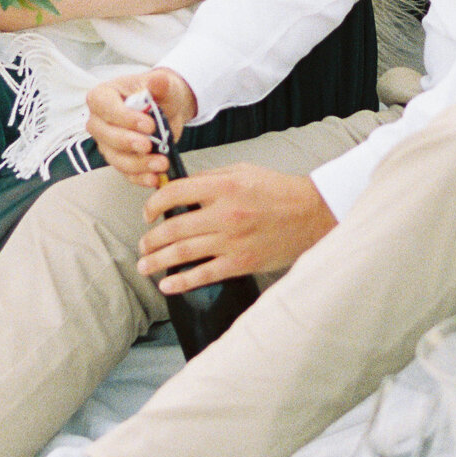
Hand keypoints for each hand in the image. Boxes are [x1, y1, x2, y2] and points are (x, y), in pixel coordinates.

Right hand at [84, 70, 196, 189]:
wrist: (169, 109)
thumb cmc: (159, 93)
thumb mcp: (163, 85)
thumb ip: (159, 83)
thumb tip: (158, 81)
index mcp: (102, 96)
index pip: (104, 107)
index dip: (124, 118)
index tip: (148, 124)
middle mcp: (99, 121)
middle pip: (105, 135)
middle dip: (128, 142)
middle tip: (149, 145)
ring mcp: (107, 143)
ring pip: (115, 157)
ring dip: (138, 164)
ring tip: (161, 163)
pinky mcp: (118, 159)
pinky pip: (125, 172)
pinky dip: (140, 177)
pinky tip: (155, 178)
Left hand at [137, 164, 335, 290]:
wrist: (313, 214)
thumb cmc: (278, 190)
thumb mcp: (243, 171)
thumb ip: (209, 178)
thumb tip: (177, 186)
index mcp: (224, 186)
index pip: (175, 193)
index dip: (154, 204)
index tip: (147, 213)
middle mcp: (226, 213)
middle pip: (174, 228)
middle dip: (151, 239)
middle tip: (142, 245)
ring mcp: (233, 240)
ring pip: (183, 253)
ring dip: (158, 260)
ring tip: (144, 265)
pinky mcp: (242, 262)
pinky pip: (205, 274)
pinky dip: (182, 282)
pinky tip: (168, 285)